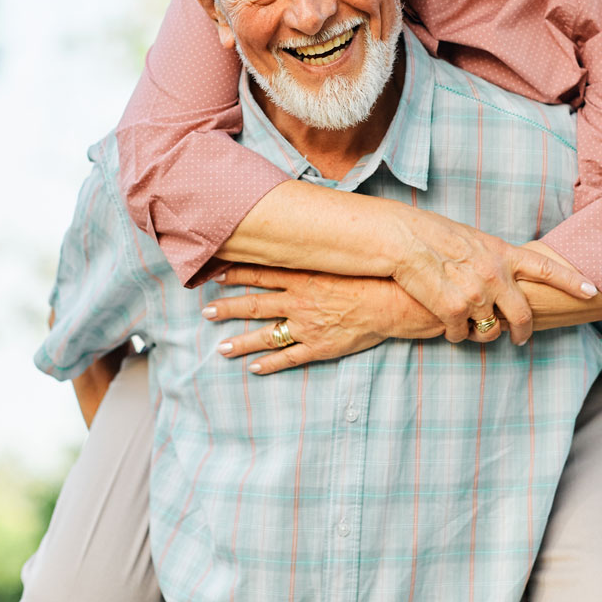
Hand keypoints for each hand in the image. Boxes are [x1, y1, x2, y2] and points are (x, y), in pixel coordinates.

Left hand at [204, 266, 443, 375]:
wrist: (395, 302)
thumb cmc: (373, 275)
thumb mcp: (342, 256)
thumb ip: (320, 251)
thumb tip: (308, 232)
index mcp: (304, 277)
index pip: (262, 274)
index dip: (236, 274)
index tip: (215, 274)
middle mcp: (299, 302)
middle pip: (255, 305)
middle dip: (228, 309)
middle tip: (205, 311)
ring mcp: (308, 327)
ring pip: (266, 336)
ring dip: (241, 343)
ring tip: (220, 348)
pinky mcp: (320, 347)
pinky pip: (290, 358)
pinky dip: (270, 364)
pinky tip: (254, 369)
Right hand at [390, 210, 597, 345]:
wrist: (403, 239)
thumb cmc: (433, 234)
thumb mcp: (473, 239)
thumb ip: (493, 257)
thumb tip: (502, 272)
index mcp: (503, 254)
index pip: (547, 268)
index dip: (571, 281)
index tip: (592, 290)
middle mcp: (496, 276)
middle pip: (524, 315)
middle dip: (524, 332)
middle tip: (521, 339)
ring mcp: (476, 296)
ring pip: (490, 330)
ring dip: (481, 332)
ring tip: (468, 326)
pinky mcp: (454, 312)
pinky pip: (461, 335)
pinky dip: (454, 334)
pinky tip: (444, 322)